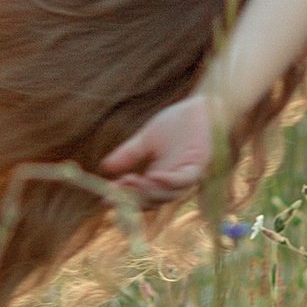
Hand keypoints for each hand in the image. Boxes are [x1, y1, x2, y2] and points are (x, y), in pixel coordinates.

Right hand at [100, 94, 215, 204]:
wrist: (202, 106)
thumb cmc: (178, 122)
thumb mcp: (147, 139)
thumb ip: (129, 153)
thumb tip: (105, 167)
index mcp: (160, 176)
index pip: (141, 194)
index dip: (124, 198)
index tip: (105, 198)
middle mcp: (173, 181)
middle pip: (152, 200)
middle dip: (132, 200)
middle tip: (112, 196)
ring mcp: (186, 176)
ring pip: (167, 195)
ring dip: (147, 192)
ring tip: (129, 181)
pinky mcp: (199, 166)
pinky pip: (183, 180)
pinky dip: (168, 181)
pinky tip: (153, 176)